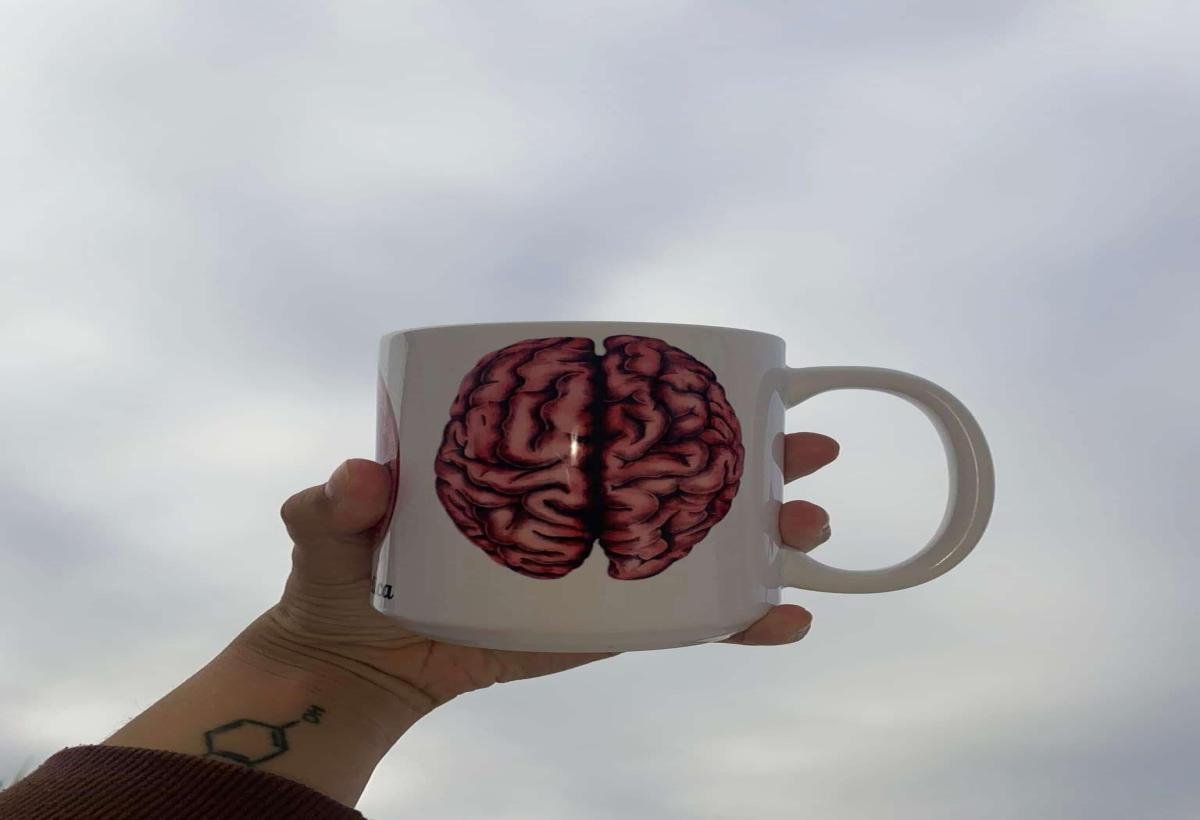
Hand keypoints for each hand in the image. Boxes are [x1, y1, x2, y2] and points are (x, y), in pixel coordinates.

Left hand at [234, 433, 838, 737]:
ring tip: (811, 526)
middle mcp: (576, 501)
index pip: (614, 413)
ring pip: (697, 541)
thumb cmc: (345, 580)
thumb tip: (362, 477)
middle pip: (679, 471)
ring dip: (766, 533)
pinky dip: (737, 623)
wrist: (358, 667)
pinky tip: (787, 620)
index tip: (745, 378)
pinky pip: (679, 621)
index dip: (684, 394)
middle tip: (811, 449)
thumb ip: (331, 502)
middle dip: (758, 457)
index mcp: (531, 459)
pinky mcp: (601, 625)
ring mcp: (597, 564)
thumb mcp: (329, 531)